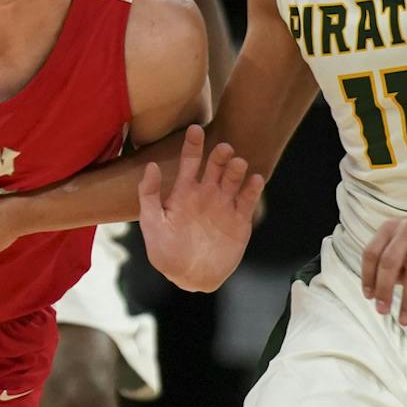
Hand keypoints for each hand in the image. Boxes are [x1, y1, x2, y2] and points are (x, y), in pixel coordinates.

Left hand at [137, 125, 263, 292]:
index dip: (193, 145)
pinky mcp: (240, 220)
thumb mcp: (152, 223)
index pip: (190, 161)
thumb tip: (150, 165)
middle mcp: (206, 193)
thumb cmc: (166, 252)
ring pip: (233, 179)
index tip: (195, 129)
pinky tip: (256, 179)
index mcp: (184, 192)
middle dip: (220, 155)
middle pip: (215, 166)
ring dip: (236, 169)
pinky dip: (253, 188)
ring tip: (238, 163)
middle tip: (223, 148)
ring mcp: (224, 205)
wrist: (190, 277)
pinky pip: (248, 199)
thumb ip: (150, 195)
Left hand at [362, 204, 406, 323]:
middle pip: (389, 264)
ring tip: (405, 320)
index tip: (369, 297)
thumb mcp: (401, 239)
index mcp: (390, 228)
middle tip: (382, 311)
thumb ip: (391, 262)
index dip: (367, 277)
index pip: (371, 254)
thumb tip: (383, 291)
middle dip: (383, 290)